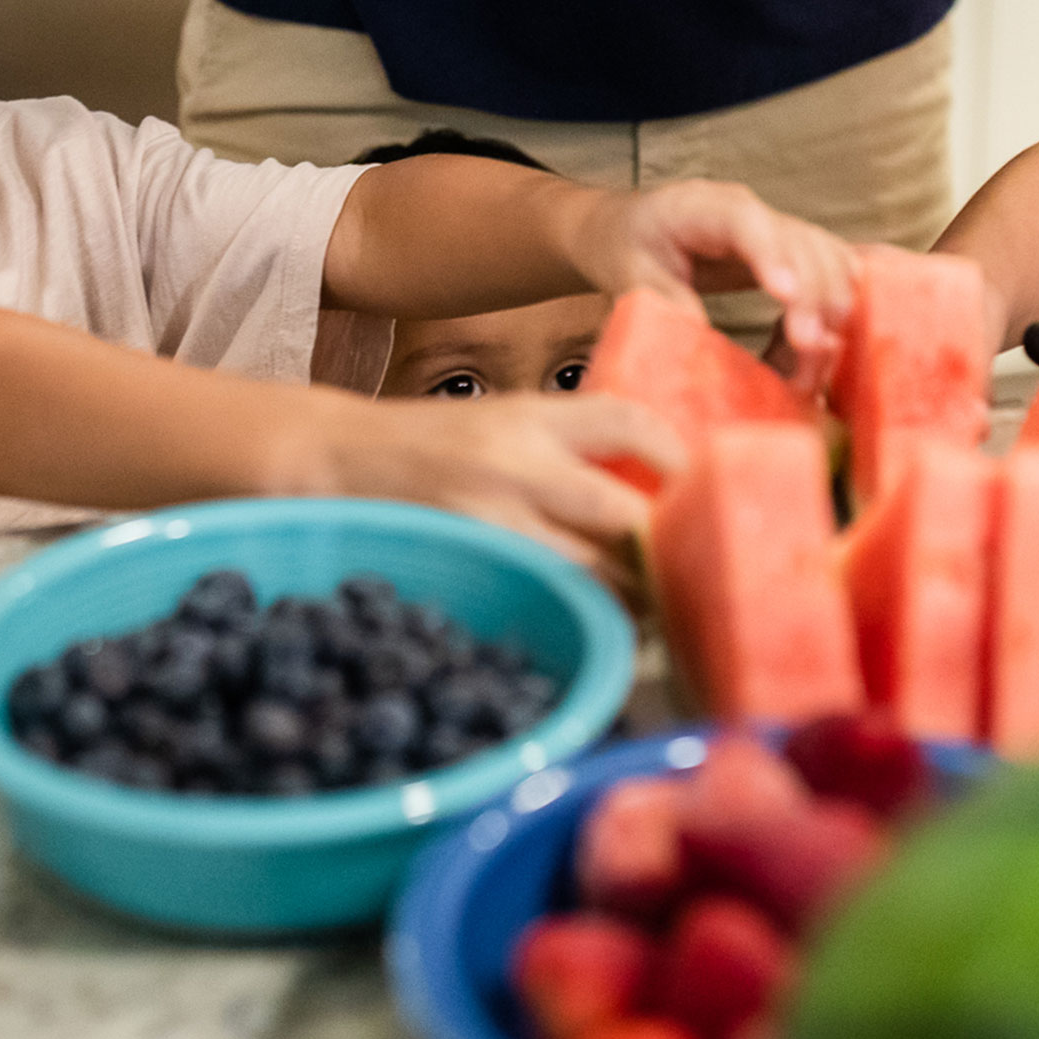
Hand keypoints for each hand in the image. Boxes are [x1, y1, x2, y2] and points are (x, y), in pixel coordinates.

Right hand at [330, 393, 682, 590]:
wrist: (337, 458)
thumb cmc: (432, 442)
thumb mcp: (504, 418)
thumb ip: (570, 442)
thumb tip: (657, 480)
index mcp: (532, 417)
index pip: (630, 421)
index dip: (678, 455)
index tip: (700, 486)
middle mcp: (516, 464)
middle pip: (625, 515)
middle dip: (665, 550)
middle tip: (690, 570)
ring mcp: (490, 521)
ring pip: (591, 575)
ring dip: (630, 599)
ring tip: (648, 609)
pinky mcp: (468, 565)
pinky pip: (543, 602)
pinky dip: (576, 616)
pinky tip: (590, 621)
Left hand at [568, 181, 858, 390]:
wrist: (631, 227)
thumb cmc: (628, 246)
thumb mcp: (630, 274)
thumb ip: (664, 300)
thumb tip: (701, 336)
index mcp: (701, 207)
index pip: (746, 222)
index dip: (773, 255)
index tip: (787, 295)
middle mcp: (750, 211)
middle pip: (800, 241)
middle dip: (813, 295)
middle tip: (811, 349)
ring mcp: (776, 228)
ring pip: (827, 254)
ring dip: (833, 307)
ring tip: (816, 360)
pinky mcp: (792, 251)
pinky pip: (832, 269)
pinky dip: (838, 306)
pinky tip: (828, 345)